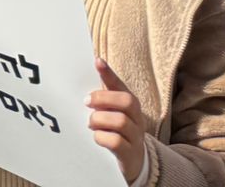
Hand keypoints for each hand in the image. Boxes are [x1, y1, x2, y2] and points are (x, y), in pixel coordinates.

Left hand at [88, 58, 146, 182]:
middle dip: (103, 99)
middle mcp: (137, 119)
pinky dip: (101, 137)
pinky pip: (116, 142)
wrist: (133, 162)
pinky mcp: (130, 154)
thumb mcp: (110, 112)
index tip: (97, 62)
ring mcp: (136, 137)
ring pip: (121, 121)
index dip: (110, 74)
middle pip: (128, 101)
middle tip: (87, 102)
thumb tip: (87, 72)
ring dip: (99, 120)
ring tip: (91, 124)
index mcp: (131, 106)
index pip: (122, 86)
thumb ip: (101, 96)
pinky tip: (96, 137)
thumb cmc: (116, 131)